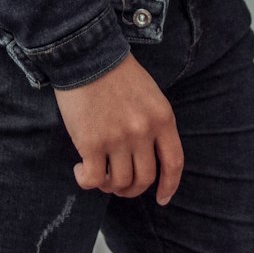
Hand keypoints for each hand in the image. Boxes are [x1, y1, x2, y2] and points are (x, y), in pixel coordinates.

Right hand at [53, 52, 183, 204]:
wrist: (86, 54)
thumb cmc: (116, 72)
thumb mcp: (150, 94)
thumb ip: (154, 123)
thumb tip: (148, 157)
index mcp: (162, 118)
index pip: (174, 163)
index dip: (169, 186)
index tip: (161, 198)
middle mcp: (143, 132)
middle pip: (144, 178)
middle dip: (131, 188)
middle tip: (119, 184)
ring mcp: (118, 139)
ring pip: (119, 182)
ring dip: (108, 184)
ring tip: (98, 173)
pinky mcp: (92, 143)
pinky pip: (93, 179)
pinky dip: (86, 181)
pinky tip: (80, 170)